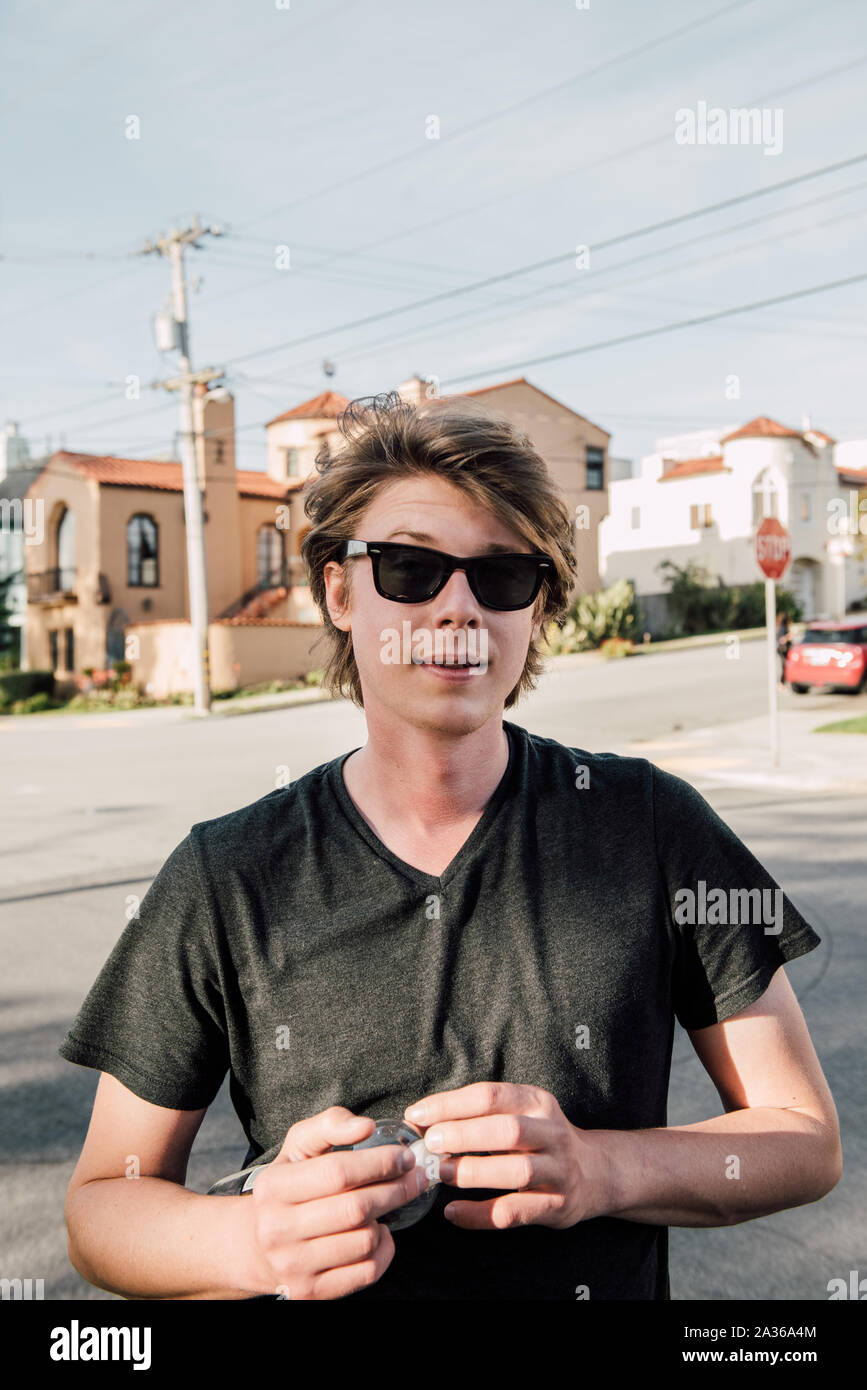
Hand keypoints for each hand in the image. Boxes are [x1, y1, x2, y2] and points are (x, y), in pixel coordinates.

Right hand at [237, 1107, 429, 1298]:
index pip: (337, 1173)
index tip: (403, 1157)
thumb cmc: (288, 1187)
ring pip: (364, 1241)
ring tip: (385, 1205)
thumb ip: (330, 1125)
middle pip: (355, 1209)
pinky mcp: (311, 1292)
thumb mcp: (299, 1148)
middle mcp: (278, 1230)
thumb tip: (366, 1126)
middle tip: (415, 1178)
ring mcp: (293, 1265)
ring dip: (385, 1220)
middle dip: (395, 1189)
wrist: (256, 1245)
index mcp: (273, 1187)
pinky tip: (378, 1233)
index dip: (378, 1163)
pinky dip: (384, 1251)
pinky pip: (366, 1272)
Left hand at [404, 1082, 612, 1230]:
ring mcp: (557, 1170)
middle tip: (430, 1144)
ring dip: (473, 1172)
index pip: (490, 1096)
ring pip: (516, 1171)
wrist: (595, 1173)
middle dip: (463, 1135)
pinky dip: (480, 1214)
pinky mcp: (556, 1205)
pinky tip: (453, 1212)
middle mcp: (552, 1132)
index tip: (416, 1115)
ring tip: (441, 1174)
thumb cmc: (539, 1139)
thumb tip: (422, 1121)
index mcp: (537, 1102)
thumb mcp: (520, 1114)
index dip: (449, 1104)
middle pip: (506, 1130)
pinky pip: (514, 1212)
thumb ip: (480, 1116)